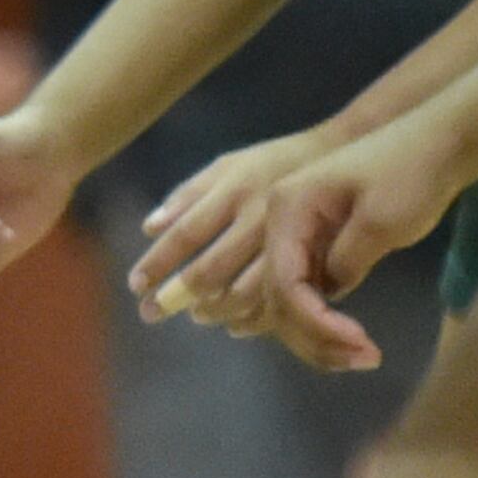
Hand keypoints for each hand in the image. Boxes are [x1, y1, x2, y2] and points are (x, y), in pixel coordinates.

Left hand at [126, 129, 338, 333]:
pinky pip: (277, 299)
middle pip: (211, 269)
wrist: (342, 155)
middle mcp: (257, 216)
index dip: (159, 263)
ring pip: (244, 292)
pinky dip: (251, 317)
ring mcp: (287, 240)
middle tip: (153, 312)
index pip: (187, 232)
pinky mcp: (313, 258)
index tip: (135, 286)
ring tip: (197, 315)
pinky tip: (234, 322)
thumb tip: (149, 228)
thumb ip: (188, 196)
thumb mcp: (229, 166)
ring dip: (214, 310)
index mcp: (234, 190)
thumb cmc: (273, 163)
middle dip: (177, 296)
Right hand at [241, 121, 464, 370]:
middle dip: (317, 338)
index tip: (357, 342)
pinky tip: (352, 341)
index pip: (283, 283)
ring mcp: (298, 238)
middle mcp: (282, 224)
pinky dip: (326, 324)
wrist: (441, 142)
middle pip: (279, 301)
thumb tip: (328, 294)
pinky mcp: (318, 249)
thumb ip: (346, 262)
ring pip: (290, 306)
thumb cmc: (412, 172)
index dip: (314, 322)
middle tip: (365, 359)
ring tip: (364, 356)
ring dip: (320, 339)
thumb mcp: (380, 221)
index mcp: (288, 208)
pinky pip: (308, 297)